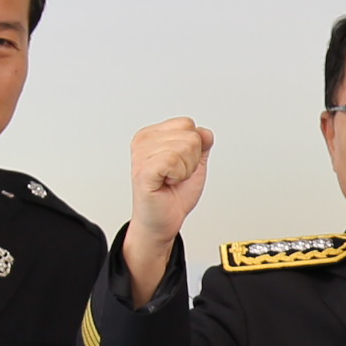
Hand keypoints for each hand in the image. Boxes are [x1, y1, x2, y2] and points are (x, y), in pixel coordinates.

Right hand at [124, 117, 212, 297]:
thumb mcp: (194, 163)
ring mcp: (141, 155)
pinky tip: (167, 183)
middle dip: (191, 160)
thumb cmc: (174, 194)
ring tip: (171, 180)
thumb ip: (201, 143)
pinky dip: (178, 175)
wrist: (164, 221)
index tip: (179, 165)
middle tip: (176, 175)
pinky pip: (173, 161)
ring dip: (185, 170)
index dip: (194, 147)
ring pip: (185, 147)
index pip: (187, 124)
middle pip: (190, 135)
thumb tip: (204, 132)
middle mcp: (143, 141)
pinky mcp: (143, 171)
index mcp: (152, 134)